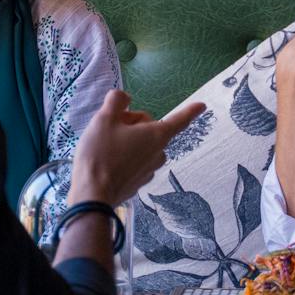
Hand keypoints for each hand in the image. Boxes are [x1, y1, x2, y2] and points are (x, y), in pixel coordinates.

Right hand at [69, 90, 206, 205]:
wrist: (92, 196)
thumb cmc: (100, 154)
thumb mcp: (104, 119)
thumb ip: (117, 101)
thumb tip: (125, 98)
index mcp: (156, 135)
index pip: (178, 120)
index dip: (189, 111)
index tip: (202, 106)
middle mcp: (158, 153)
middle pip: (150, 128)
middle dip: (132, 124)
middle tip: (109, 129)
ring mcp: (149, 171)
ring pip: (142, 145)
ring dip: (127, 141)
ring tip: (104, 146)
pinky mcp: (138, 183)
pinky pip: (135, 161)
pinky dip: (124, 158)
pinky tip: (106, 162)